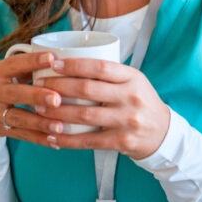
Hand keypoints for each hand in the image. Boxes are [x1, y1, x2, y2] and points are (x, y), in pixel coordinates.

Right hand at [0, 51, 65, 144]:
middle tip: (57, 99)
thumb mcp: (3, 73)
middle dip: (37, 96)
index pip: (14, 64)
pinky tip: (55, 140)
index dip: (33, 61)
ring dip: (40, 123)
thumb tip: (55, 61)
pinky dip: (39, 139)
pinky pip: (21, 135)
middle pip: (15, 93)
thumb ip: (25, 68)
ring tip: (59, 126)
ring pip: (18, 118)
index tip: (52, 58)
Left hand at [37, 57, 170, 159]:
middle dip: (58, 87)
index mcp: (132, 77)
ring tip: (39, 109)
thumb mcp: (133, 81)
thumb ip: (109, 73)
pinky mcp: (122, 142)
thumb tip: (69, 60)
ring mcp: (127, 121)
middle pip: (88, 90)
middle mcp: (131, 97)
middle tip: (38, 85)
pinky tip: (52, 136)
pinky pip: (89, 141)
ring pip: (84, 115)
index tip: (53, 63)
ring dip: (58, 113)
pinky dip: (67, 139)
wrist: (163, 133)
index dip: (74, 65)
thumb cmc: (140, 102)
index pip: (100, 67)